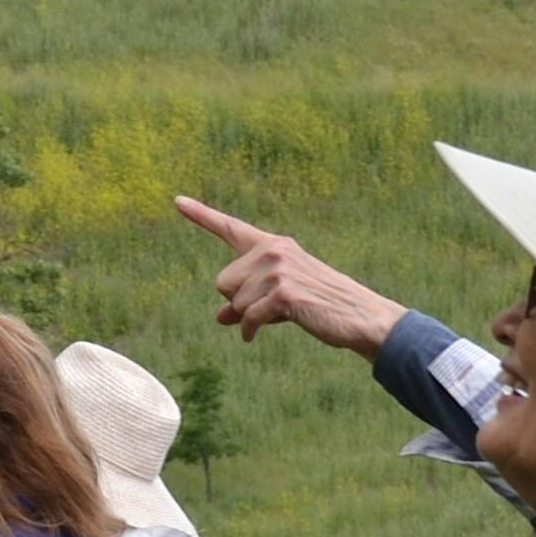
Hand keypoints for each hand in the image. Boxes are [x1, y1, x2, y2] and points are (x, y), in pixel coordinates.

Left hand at [175, 197, 407, 357]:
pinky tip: (254, 336)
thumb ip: (246, 303)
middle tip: (268, 308)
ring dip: (249, 318)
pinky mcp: (284, 292)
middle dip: (238, 303)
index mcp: (272, 244)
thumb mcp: (277, 300)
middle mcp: (273, 250)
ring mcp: (279, 269)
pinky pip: (247, 318)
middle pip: (222, 283)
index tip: (177, 200)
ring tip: (279, 317)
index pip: (230, 228)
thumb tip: (219, 317)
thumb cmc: (318, 307)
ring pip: (234, 303)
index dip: (201, 215)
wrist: (359, 316)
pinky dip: (249, 331)